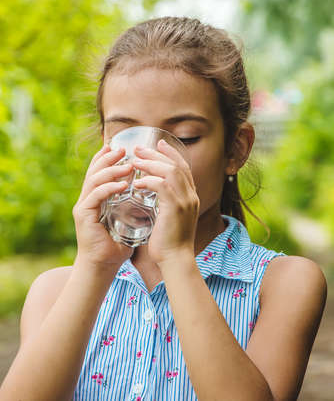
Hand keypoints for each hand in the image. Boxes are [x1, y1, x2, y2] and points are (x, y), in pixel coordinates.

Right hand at [72, 144, 134, 268]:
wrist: (103, 266)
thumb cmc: (116, 244)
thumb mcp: (126, 220)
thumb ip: (132, 205)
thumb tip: (150, 194)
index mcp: (96, 198)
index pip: (100, 172)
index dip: (108, 158)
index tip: (121, 147)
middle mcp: (87, 199)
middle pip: (94, 170)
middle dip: (109, 158)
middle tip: (123, 149)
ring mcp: (83, 206)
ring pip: (94, 179)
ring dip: (112, 170)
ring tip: (128, 165)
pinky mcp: (83, 215)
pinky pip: (95, 195)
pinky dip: (110, 188)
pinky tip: (123, 185)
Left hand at [132, 139, 199, 264]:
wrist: (175, 260)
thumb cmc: (168, 242)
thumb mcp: (170, 218)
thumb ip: (165, 203)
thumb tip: (151, 192)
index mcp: (190, 196)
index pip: (183, 167)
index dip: (171, 153)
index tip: (158, 144)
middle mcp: (191, 195)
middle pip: (176, 164)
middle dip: (157, 153)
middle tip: (139, 148)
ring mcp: (185, 201)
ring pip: (170, 171)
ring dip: (151, 163)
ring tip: (135, 161)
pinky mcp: (175, 208)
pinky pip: (162, 185)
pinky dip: (149, 181)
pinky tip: (137, 183)